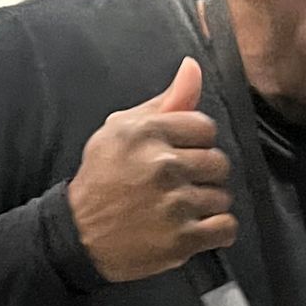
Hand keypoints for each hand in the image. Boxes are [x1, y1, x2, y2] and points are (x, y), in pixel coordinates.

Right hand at [67, 56, 236, 281]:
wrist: (78, 235)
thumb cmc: (101, 180)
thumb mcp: (121, 130)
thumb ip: (165, 102)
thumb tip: (193, 67)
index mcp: (147, 133)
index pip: (205, 128)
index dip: (195, 144)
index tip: (180, 157)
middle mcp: (162, 165)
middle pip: (218, 162)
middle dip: (202, 175)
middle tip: (179, 186)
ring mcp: (175, 203)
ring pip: (223, 196)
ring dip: (207, 205)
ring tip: (181, 209)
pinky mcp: (182, 238)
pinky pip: (226, 228)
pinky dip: (217, 232)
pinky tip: (197, 229)